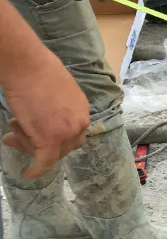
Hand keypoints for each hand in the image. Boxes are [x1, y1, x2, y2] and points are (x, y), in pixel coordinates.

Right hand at [2, 48, 88, 177]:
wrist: (25, 64)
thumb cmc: (35, 70)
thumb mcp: (56, 91)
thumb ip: (54, 109)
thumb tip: (40, 120)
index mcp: (83, 111)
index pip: (73, 134)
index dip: (55, 138)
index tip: (35, 136)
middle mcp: (80, 123)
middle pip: (64, 146)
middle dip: (40, 144)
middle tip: (15, 135)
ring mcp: (66, 133)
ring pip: (50, 152)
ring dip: (29, 146)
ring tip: (11, 131)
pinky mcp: (50, 139)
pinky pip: (44, 161)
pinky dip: (36, 169)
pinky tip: (27, 174)